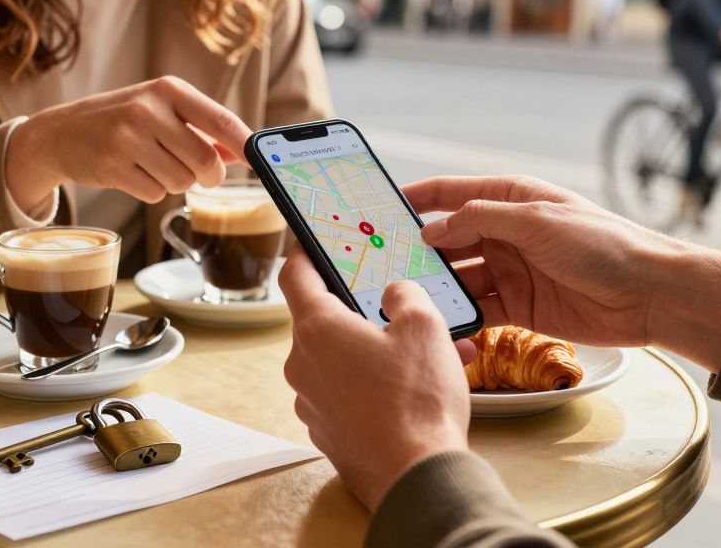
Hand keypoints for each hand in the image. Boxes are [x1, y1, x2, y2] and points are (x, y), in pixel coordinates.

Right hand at [6, 76, 251, 208]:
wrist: (61, 133)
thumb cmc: (123, 121)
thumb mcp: (162, 112)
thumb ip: (203, 131)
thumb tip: (245, 153)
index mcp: (168, 89)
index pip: (221, 120)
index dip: (246, 145)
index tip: (261, 160)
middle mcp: (148, 109)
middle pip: (205, 161)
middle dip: (208, 175)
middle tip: (199, 173)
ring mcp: (127, 138)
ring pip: (182, 182)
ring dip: (176, 183)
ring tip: (153, 165)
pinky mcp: (112, 166)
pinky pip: (156, 194)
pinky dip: (152, 191)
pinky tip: (134, 173)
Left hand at [280, 250, 469, 510]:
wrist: (417, 477)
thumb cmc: (418, 402)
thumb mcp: (425, 327)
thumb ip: (405, 296)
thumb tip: (395, 294)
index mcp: (318, 329)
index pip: (294, 276)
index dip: (304, 254)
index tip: (312, 244)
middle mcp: (303, 365)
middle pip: (323, 322)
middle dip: (362, 314)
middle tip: (398, 311)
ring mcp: (311, 402)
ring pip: (340, 362)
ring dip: (375, 353)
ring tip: (426, 358)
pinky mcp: (327, 432)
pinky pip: (346, 395)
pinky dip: (373, 386)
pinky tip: (414, 392)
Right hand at [405, 176, 720, 371]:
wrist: (650, 294)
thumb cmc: (602, 244)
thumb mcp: (536, 221)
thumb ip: (481, 220)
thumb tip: (433, 229)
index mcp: (510, 199)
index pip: (451, 193)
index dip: (417, 198)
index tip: (381, 205)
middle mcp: (506, 233)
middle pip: (449, 239)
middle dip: (418, 250)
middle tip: (381, 262)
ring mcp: (511, 270)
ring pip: (459, 277)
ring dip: (436, 285)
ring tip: (404, 294)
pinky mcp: (520, 306)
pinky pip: (479, 308)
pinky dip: (460, 314)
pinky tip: (438, 319)